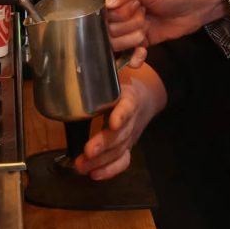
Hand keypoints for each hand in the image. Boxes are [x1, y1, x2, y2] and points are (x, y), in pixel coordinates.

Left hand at [74, 63, 166, 180]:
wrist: (147, 96)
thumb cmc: (124, 82)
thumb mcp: (117, 72)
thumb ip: (103, 66)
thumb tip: (82, 54)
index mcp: (129, 97)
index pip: (127, 106)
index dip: (121, 115)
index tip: (112, 122)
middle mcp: (132, 118)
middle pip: (121, 134)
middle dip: (103, 145)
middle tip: (87, 152)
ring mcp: (131, 134)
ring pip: (119, 150)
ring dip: (101, 160)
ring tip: (82, 166)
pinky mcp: (129, 146)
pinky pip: (123, 161)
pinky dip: (110, 170)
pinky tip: (94, 174)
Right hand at [105, 0, 228, 48]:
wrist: (194, 7)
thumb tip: (107, 2)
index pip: (103, 14)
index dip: (119, 15)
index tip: (135, 7)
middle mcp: (121, 15)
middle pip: (109, 31)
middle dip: (129, 26)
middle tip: (144, 16)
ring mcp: (130, 30)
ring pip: (117, 45)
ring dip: (132, 40)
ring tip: (146, 29)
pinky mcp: (140, 44)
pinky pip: (128, 57)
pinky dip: (135, 57)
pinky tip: (143, 51)